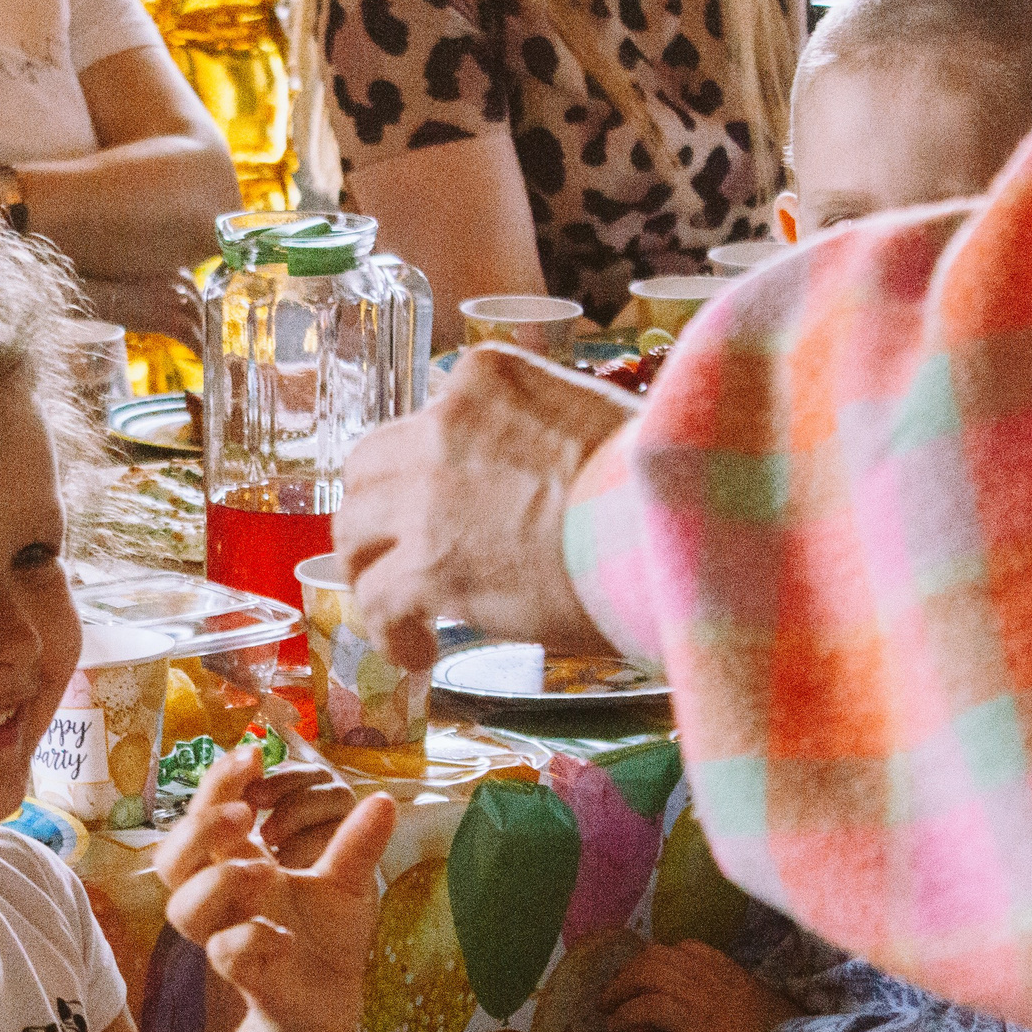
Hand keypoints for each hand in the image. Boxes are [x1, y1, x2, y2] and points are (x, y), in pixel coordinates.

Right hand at [78, 271, 202, 342]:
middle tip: (209, 343)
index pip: (198, 293)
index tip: (205, 324)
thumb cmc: (110, 290)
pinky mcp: (167, 319)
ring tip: (206, 354)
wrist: (95, 296)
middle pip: (202, 308)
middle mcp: (179, 281)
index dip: (202, 312)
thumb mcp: (141, 282)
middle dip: (206, 327)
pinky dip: (198, 350)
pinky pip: (191, 337)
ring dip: (205, 341)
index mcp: (175, 270)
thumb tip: (170, 305)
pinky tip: (200, 360)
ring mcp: (175, 300)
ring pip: (199, 324)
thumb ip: (160, 290)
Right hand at [154, 744, 395, 1031]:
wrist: (333, 1001)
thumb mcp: (349, 879)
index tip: (252, 755)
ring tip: (265, 869)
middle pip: (171, 858)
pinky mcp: (244, 978)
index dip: (217, 782)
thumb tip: (383, 799)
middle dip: (200, 827)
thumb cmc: (326, 932)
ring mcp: (226, 936)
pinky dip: (251, 938)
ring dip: (218, 881)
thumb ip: (356, 842)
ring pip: (182, 909)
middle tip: (247, 815)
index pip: (203, 813)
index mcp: (237, 861)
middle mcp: (221, 897)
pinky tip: (285, 936)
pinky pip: (224, 954)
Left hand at [334, 344, 634, 668]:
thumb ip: (542, 434)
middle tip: (399, 552)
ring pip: (353, 532)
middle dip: (376, 513)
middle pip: (367, 468)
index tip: (441, 504)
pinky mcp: (427, 567)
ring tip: (402, 606)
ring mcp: (427, 496)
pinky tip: (421, 652)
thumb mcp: (594, 418)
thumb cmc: (665, 482)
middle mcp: (444, 426)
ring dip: (371, 571)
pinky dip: (389, 631)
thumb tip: (537, 479)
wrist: (679, 527)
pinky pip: (374, 601)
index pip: (423, 418)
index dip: (423, 469)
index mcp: (488, 378)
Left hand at [600, 940, 798, 1031]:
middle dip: (629, 972)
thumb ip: (735, 999)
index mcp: (729, 968)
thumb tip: (715, 1010)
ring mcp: (698, 993)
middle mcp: (710, 973)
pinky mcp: (688, 1018)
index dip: (656, 961)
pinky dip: (625, 1015)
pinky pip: (644, 1007)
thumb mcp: (761, 1007)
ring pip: (644, 974)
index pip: (685, 948)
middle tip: (614, 993)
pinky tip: (616, 1028)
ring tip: (607, 1009)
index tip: (642, 978)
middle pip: (656, 956)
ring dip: (619, 991)